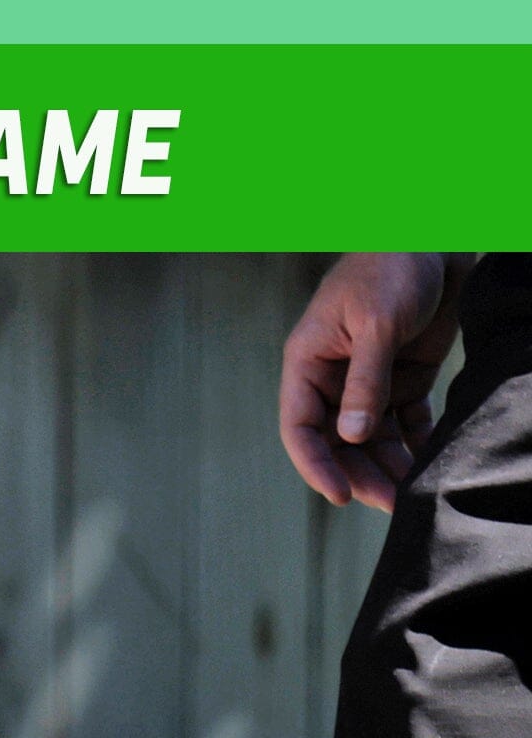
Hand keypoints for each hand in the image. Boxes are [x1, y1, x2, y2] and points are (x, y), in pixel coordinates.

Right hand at [278, 254, 466, 512]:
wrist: (436, 234)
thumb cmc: (393, 267)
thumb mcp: (377, 322)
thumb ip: (365, 380)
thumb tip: (352, 436)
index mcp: (308, 363)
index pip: (300, 427)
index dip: (317, 464)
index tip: (342, 494)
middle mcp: (333, 379)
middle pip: (338, 442)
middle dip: (361, 473)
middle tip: (390, 502)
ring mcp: (368, 380)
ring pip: (371, 437)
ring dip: (390, 464)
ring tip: (413, 489)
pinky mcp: (403, 376)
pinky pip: (404, 419)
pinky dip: (416, 440)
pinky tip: (429, 456)